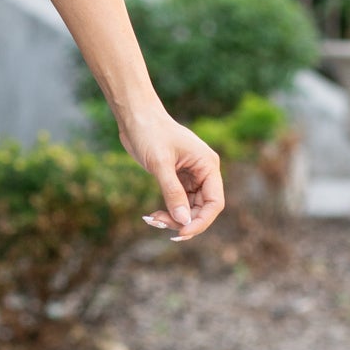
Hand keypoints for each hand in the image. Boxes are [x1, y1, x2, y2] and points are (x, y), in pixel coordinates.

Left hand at [119, 107, 223, 241]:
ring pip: (189, 208)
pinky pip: (179, 202)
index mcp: (208, 165)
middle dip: (183, 221)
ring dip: (173, 218)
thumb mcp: (160, 164)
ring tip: (152, 219)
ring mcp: (191, 175)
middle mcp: (204, 172)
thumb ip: (173, 193)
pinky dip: (168, 210)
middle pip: (202, 209)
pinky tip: (152, 214)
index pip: (214, 202)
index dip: (201, 221)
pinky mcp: (177, 177)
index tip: (181, 232)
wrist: (135, 116)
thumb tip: (184, 221)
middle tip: (158, 223)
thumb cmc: (150, 133)